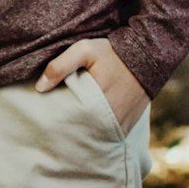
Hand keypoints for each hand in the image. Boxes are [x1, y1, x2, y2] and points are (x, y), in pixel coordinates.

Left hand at [35, 37, 149, 134]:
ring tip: (67, 127)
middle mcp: (109, 121)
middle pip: (79, 134)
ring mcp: (119, 127)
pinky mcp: (126, 128)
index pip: (67, 122)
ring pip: (92, 137)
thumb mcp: (85, 50)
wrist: (148, 57)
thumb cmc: (113, 53)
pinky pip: (105, 136)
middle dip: (65, 131)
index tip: (43, 117)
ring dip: (80, 133)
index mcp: (96, 104)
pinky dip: (95, 132)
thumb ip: (61, 66)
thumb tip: (39, 87)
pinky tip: (84, 125)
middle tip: (50, 127)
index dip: (53, 121)